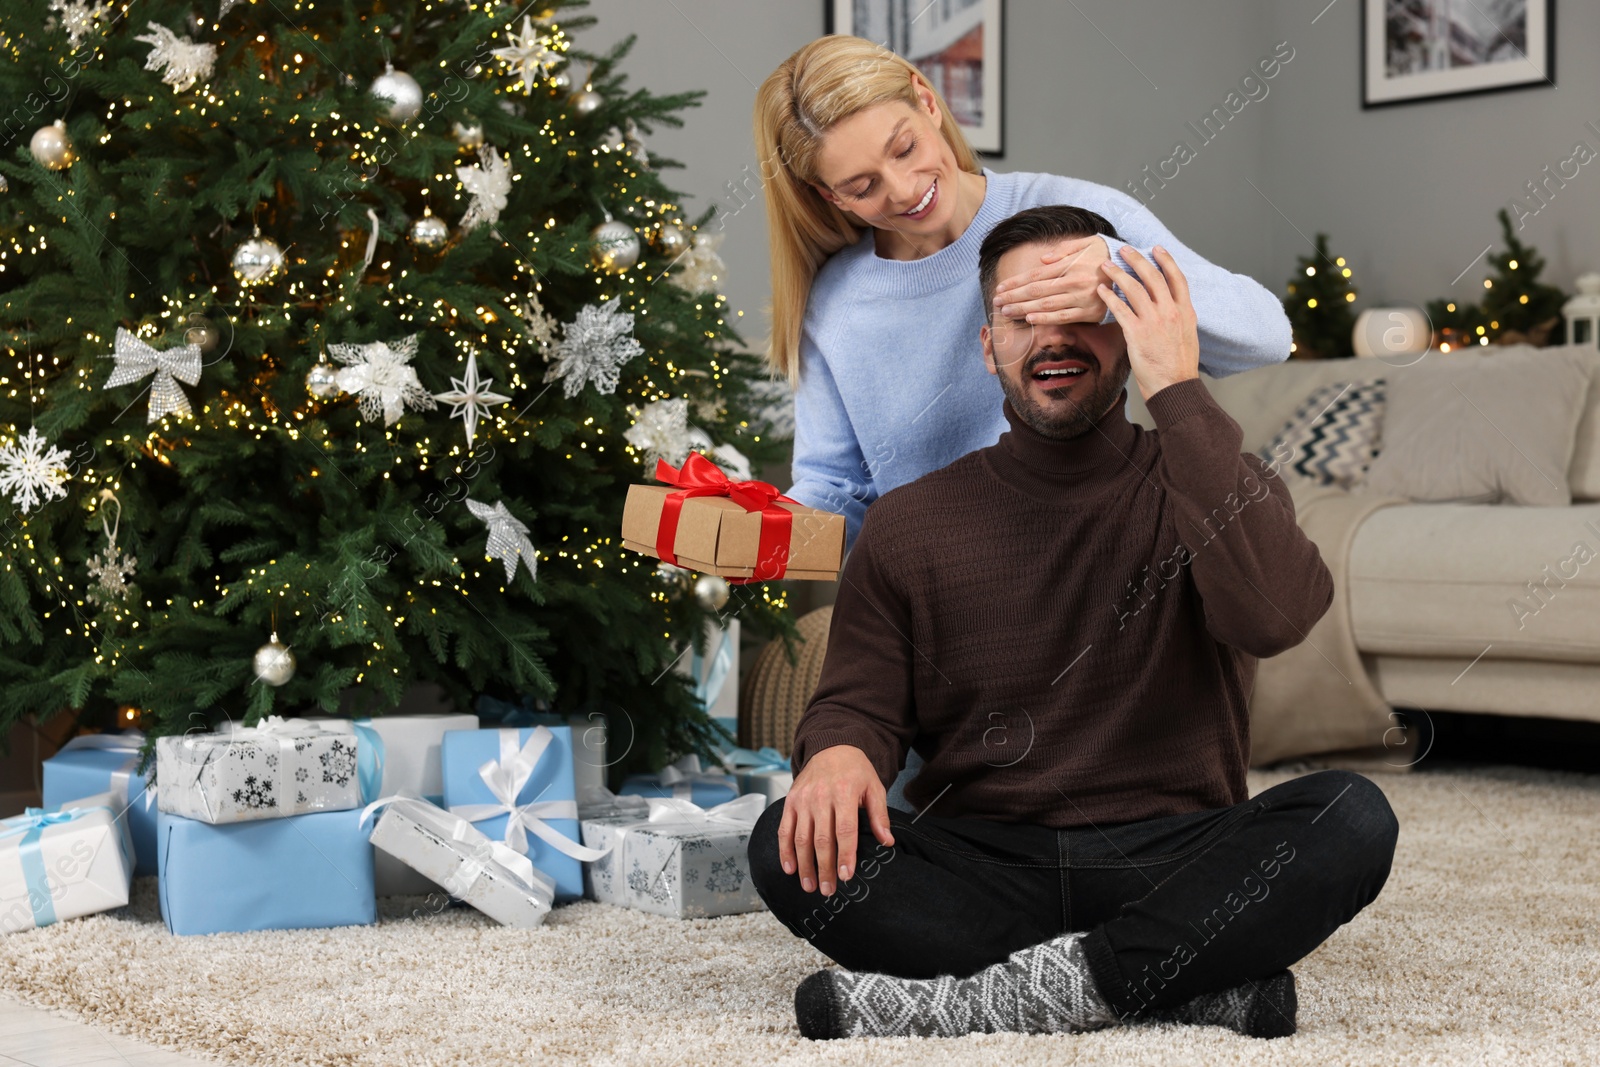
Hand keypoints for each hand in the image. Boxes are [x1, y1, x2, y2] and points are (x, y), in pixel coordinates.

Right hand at [778, 744, 894, 895]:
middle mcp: (820, 797)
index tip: (846, 876)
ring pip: (801, 838)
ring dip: (804, 865)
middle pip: (821, 839)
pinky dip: (785, 851)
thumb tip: (887, 842)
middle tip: (828, 890)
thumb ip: (879, 815)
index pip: (845, 830)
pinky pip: (784, 830)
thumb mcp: (874, 788)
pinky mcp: (790, 802)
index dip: (845, 855)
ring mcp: (803, 800)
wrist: (831, 747)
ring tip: (810, 886)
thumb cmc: (855, 770)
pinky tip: (789, 868)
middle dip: (824, 867)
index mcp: (844, 793)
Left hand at [991, 235, 1110, 325]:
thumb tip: (1042, 260)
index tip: (1001, 288)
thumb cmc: (1105, 255)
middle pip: (1036, 292)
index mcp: (1070, 265)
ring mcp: (1081, 298)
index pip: (1035, 276)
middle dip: (1014, 297)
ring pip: (1046, 305)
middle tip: (997, 302)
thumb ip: (1063, 249)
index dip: (1016, 283)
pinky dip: (1045, 318)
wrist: (1132, 271)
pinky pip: (1063, 317)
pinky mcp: (1089, 312)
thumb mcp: (1087, 242)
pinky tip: (1029, 319)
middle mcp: (1073, 282)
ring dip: (1023, 309)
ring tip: (1006, 312)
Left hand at [1097, 245, 1199, 401]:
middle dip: (1137, 259)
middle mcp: (1171, 312)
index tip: (1157, 248)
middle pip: (1153, 276)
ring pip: (1134, 288)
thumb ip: (1179, 318)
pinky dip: (1109, 296)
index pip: (1177, 278)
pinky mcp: (1137, 333)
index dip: (1167, 260)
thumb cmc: (1179, 365)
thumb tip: (1170, 308)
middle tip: (1124, 249)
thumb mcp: (1187, 336)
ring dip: (1118, 273)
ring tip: (1106, 265)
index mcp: (1186, 311)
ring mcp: (1154, 321)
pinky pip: (1120, 308)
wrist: (1174, 386)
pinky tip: (1101, 290)